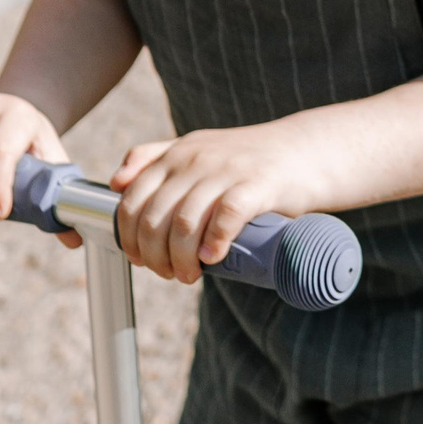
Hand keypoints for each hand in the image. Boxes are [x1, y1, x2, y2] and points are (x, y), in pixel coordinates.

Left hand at [110, 125, 319, 283]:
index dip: (129, 238)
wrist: (306, 150)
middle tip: (169, 274)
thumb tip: (116, 184)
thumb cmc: (249, 160)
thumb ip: (155, 158)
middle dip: (155, 256)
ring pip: (185, 223)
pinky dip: (213, 243)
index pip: (133, 201)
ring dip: (181, 259)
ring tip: (190, 275)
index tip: (140, 259)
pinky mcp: (258, 185)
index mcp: (177, 154)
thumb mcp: (197, 148)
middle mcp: (196, 159)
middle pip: (155, 218)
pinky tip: (212, 258)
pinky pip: (225, 217)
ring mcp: (227, 171)